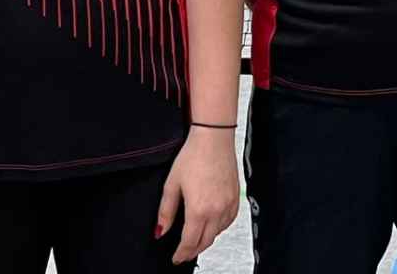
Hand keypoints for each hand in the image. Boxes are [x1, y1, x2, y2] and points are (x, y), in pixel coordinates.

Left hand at [156, 125, 239, 263]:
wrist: (214, 138)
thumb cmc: (193, 156)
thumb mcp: (172, 184)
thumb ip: (165, 212)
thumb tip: (160, 232)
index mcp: (198, 209)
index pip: (190, 242)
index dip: (181, 254)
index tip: (176, 258)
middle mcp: (216, 210)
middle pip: (205, 241)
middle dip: (193, 251)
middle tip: (183, 254)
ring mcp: (228, 204)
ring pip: (218, 233)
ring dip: (206, 240)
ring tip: (195, 240)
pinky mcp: (236, 197)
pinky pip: (229, 221)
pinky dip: (219, 228)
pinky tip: (212, 226)